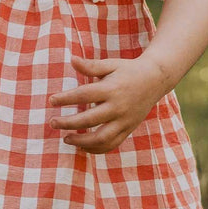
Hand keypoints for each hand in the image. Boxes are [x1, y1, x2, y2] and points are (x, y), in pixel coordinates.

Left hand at [49, 55, 167, 153]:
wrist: (156, 79)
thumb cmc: (128, 70)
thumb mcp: (110, 65)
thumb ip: (91, 66)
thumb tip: (72, 60)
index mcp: (111, 88)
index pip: (84, 95)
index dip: (65, 99)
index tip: (51, 101)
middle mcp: (118, 107)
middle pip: (89, 120)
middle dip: (68, 123)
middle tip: (52, 122)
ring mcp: (125, 120)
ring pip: (101, 138)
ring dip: (81, 141)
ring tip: (66, 139)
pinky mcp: (129, 129)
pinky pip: (112, 144)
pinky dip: (96, 149)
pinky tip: (82, 146)